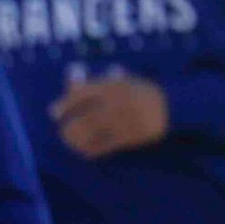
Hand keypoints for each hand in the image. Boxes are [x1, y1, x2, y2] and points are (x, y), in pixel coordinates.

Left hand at [51, 73, 168, 158]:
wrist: (171, 106)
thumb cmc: (138, 92)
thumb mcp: (119, 81)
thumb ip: (94, 80)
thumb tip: (69, 72)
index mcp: (114, 86)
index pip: (83, 94)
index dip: (65, 104)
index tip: (53, 112)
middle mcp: (117, 103)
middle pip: (85, 117)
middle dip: (69, 126)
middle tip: (63, 130)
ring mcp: (123, 121)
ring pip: (92, 133)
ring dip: (76, 139)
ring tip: (70, 140)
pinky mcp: (130, 136)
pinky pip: (104, 146)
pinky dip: (90, 149)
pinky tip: (83, 151)